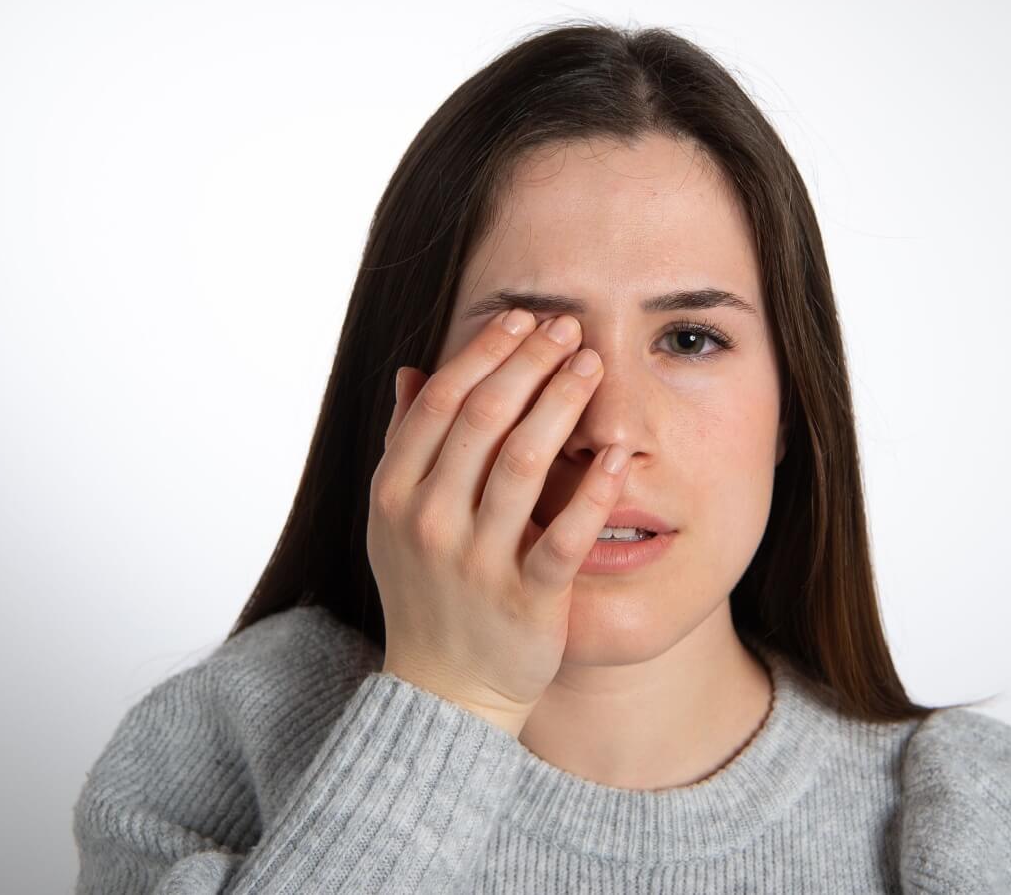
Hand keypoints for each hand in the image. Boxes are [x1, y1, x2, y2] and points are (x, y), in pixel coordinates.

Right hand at [368, 309, 630, 737]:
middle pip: (482, 420)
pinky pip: (563, 537)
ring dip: (561, 405)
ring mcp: (474, 562)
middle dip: (529, 363)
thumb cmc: (427, 592)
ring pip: (522, 464)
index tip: (524, 318)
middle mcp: (427, 522)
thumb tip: (411, 371)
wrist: (444, 692)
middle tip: (568, 328)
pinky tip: (616, 454)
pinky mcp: (524, 600)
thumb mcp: (396, 519)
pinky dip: (591, 492)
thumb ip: (406, 444)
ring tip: (592, 365)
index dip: (485, 353)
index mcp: (393, 493)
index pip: (441, 402)